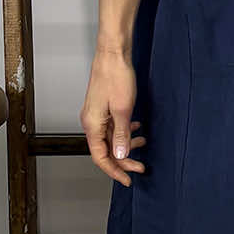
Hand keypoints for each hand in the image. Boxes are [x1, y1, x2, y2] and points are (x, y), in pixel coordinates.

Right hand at [81, 48, 147, 184]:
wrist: (113, 54)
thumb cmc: (115, 76)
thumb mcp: (123, 110)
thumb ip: (121, 134)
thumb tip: (121, 155)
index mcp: (92, 124)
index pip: (100, 157)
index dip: (114, 171)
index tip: (127, 179)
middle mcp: (91, 121)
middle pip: (106, 150)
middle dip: (123, 160)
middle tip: (140, 166)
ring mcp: (97, 114)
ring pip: (111, 138)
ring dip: (126, 144)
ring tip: (142, 144)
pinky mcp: (104, 107)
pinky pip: (113, 126)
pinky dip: (125, 131)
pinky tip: (136, 128)